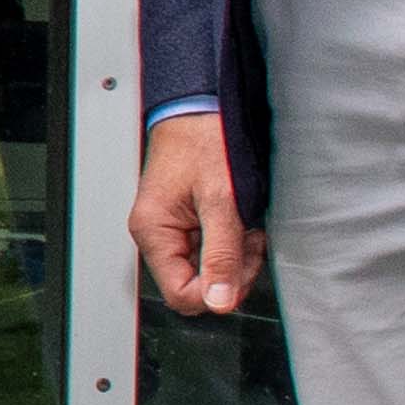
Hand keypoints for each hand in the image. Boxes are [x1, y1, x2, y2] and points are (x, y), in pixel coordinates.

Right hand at [131, 112, 265, 315]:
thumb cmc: (204, 138)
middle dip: (231, 269)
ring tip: (246, 223)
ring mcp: (170, 227)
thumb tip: (220, 301)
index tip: (243, 265)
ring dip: (234, 253)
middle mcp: (155, 233)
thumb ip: (222, 254)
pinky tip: (239, 219)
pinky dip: (230, 240)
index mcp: (153, 231)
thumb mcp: (222, 199)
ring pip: (205, 267)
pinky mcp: (184, 219)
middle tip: (250, 240)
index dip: (217, 290)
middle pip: (195, 284)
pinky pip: (208, 247)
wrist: (201, 103)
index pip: (181, 294)